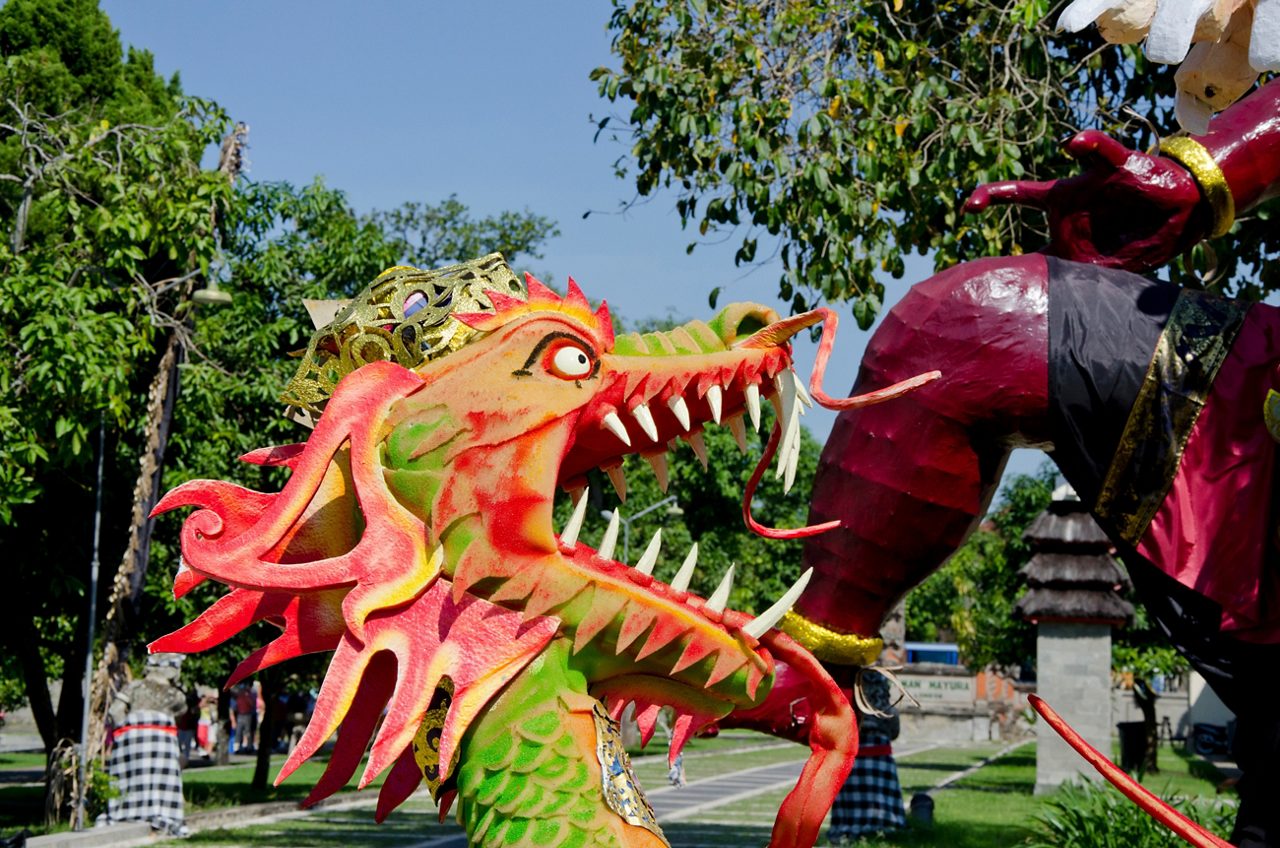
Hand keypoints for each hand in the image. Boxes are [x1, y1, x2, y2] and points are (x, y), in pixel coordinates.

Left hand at [964, 130, 1210, 272]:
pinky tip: (1074, 144)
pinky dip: (1089, 146)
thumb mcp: (1105, 266)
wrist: (1183, 211)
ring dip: (1053, 182)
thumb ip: (1076, 279)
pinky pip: (1102, 153)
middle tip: (971, 205)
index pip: (1021, 213)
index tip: (966, 207)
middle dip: (1000, 196)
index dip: (994, 204)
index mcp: (1063, 220)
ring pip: (1066, 178)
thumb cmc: (1137, 237)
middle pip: (1028, 197)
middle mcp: (1070, 199)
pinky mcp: (1119, 166)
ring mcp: (1092, 183)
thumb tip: (1050, 299)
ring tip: (1063, 172)